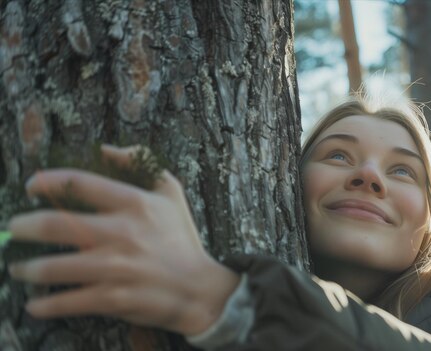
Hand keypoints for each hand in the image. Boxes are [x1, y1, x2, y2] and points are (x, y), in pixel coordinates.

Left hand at [8, 145, 239, 334]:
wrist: (199, 288)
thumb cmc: (181, 238)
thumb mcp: (171, 192)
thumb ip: (140, 163)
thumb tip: (105, 149)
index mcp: (135, 204)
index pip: (80, 183)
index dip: (48, 181)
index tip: (31, 186)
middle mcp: (122, 233)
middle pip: (54, 224)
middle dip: (23, 226)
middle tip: (14, 229)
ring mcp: (116, 268)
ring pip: (53, 267)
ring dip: (27, 269)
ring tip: (19, 269)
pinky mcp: (113, 298)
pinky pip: (67, 301)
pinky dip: (44, 305)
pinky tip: (35, 304)